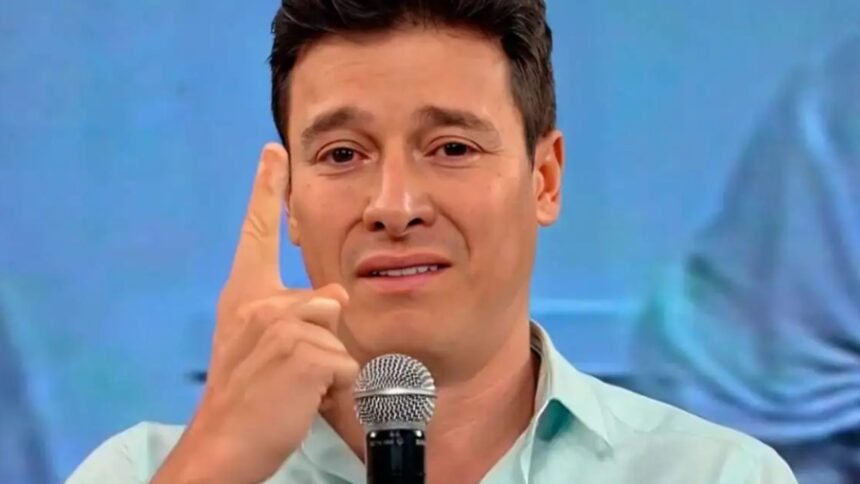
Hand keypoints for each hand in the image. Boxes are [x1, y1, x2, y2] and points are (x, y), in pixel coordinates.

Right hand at [153, 143, 358, 483]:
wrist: (223, 443)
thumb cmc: (245, 397)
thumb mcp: (256, 345)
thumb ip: (289, 313)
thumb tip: (334, 297)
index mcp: (243, 296)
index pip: (257, 232)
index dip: (266, 189)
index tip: (274, 151)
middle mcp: (259, 303)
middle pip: (328, 301)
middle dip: (323, 340)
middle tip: (287, 375)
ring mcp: (281, 326)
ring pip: (339, 335)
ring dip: (329, 368)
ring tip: (293, 389)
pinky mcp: (305, 352)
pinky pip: (346, 364)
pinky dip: (335, 389)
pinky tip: (302, 401)